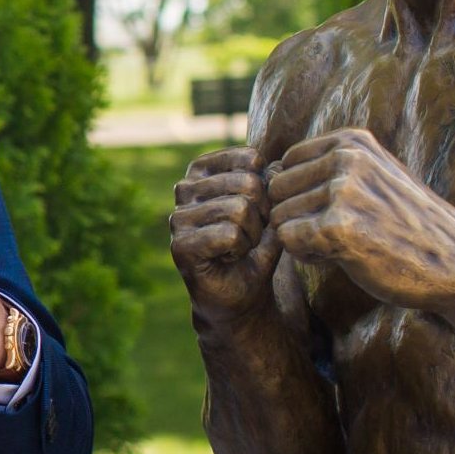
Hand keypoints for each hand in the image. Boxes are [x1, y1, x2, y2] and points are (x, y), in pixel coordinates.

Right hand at [170, 147, 281, 322]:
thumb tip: (275, 166)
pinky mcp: (181, 245)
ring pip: (239, 209)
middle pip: (248, 183)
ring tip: (240, 247)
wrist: (242, 295)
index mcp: (203, 170)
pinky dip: (241, 250)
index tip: (260, 212)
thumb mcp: (270, 209)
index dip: (268, 189)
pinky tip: (229, 258)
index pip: (249, 158)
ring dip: (252, 236)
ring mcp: (179, 216)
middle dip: (262, 215)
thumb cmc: (255, 248)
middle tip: (251, 235)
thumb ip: (273, 185)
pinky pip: (230, 234)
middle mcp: (185, 188)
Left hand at [267, 129, 454, 308]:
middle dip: (296, 216)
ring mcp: (343, 190)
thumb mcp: (374, 176)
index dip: (299, 194)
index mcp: (352, 141)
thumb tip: (267, 170)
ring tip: (341, 245)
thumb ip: (327, 168)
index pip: (286, 162)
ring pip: (279, 216)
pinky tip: (338, 257)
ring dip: (302, 239)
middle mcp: (346, 158)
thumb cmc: (408, 225)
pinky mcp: (339, 227)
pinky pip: (288, 240)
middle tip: (332, 235)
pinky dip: (306, 255)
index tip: (332, 212)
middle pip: (277, 189)